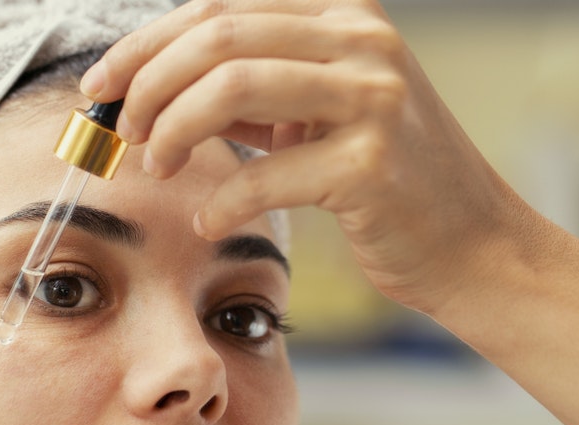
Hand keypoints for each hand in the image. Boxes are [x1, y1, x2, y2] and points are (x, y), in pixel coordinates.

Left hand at [80, 0, 535, 313]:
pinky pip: (267, 174)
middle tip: (121, 130)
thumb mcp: (321, 116)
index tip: (103, 85)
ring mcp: (375, 98)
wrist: (475, 246)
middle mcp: (365, 42)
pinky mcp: (374, 162)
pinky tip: (210, 221)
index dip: (149, 43)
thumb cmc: (392, 184)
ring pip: (233, 86)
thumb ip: (254, 91)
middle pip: (219, 37)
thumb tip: (153, 87)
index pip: (223, 7)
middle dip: (149, 82)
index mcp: (347, 15)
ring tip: (157, 166)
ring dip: (173, 128)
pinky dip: (224, 201)